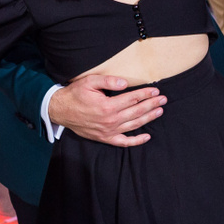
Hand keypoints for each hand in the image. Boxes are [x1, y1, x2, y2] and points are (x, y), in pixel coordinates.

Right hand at [48, 72, 166, 145]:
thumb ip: (108, 81)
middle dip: (151, 105)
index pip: (133, 98)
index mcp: (107, 106)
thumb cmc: (75, 94)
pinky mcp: (105, 138)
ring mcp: (108, 131)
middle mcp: (110, 120)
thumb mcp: (89, 82)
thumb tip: (125, 83)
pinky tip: (147, 137)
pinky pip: (124, 142)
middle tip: (163, 99)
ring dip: (148, 118)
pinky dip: (136, 141)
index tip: (156, 90)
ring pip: (134, 125)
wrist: (60, 110)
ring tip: (159, 111)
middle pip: (136, 111)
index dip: (146, 94)